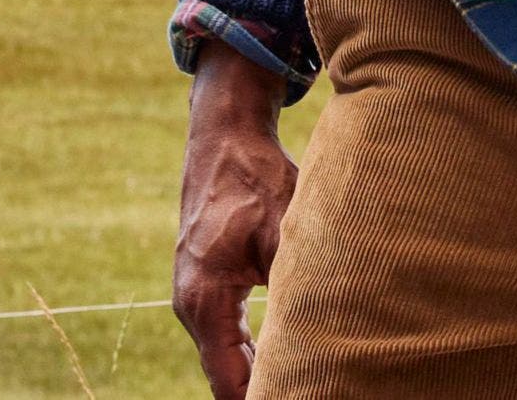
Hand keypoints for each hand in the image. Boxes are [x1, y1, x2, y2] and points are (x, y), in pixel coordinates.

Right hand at [173, 51, 296, 398]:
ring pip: (227, 358)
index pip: (230, 379)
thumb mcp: (284, 229)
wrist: (224, 141)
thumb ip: (297, 282)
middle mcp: (192, 307)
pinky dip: (252, 354)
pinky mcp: (207, 287)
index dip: (261, 398)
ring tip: (302, 387)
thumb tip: (324, 327)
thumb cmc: (254, 180)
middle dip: (263, 391)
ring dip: (259, 375)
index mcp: (205, 300)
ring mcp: (195, 299)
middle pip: (226, 376)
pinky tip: (285, 365)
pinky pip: (228, 336)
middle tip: (309, 394)